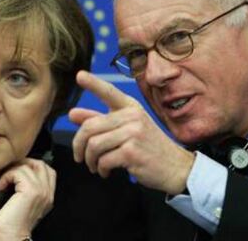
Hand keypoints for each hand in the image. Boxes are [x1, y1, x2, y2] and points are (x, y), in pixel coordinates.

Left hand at [0, 158, 55, 240]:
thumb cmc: (11, 226)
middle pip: (40, 164)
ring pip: (27, 166)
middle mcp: (47, 193)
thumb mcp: (23, 204)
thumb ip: (27, 189)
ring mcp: (41, 191)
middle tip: (10, 172)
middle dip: (23, 164)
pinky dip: (6, 176)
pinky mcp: (31, 191)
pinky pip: (18, 172)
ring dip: (11, 171)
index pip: (47, 170)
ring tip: (3, 183)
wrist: (9, 240)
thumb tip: (17, 172)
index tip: (16, 173)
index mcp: (47, 196)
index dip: (31, 166)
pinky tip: (0, 187)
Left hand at [69, 71, 194, 194]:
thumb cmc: (147, 146)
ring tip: (95, 166)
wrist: (175, 167)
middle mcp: (132, 116)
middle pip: (90, 127)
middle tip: (80, 156)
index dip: (93, 83)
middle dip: (79, 145)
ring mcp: (133, 133)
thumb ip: (98, 120)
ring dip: (90, 160)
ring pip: (94, 145)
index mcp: (130, 107)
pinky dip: (100, 169)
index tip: (79, 75)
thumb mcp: (126, 129)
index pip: (109, 92)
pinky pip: (103, 160)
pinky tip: (106, 171)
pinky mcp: (132, 152)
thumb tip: (72, 113)